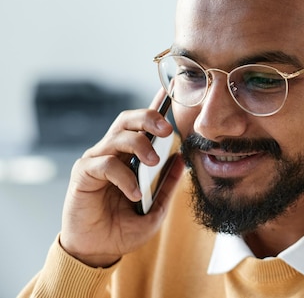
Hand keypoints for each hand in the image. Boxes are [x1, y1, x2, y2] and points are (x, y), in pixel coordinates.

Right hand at [59, 89, 184, 267]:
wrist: (97, 251)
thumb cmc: (123, 228)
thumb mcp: (155, 210)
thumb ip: (167, 186)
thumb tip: (182, 161)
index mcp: (130, 156)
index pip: (143, 126)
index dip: (154, 106)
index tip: (169, 90)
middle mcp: (112, 152)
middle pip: (128, 120)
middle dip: (149, 117)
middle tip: (167, 129)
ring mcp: (96, 161)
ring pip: (118, 136)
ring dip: (140, 145)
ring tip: (153, 162)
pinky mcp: (83, 174)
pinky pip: (105, 163)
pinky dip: (124, 176)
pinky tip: (133, 194)